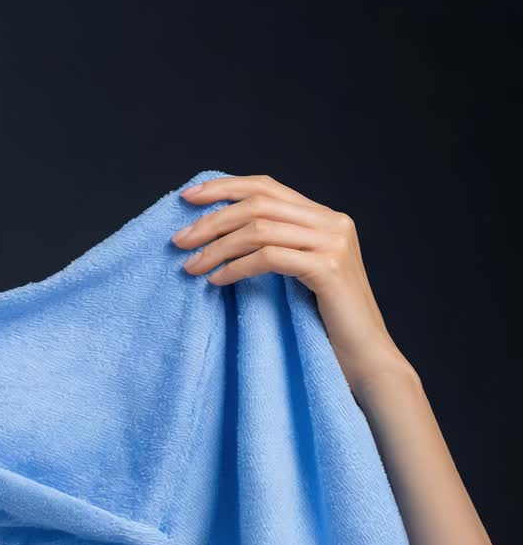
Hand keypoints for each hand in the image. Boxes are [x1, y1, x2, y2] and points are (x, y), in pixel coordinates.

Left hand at [173, 173, 414, 407]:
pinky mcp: (328, 267)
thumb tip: (213, 231)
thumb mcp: (298, 270)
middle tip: (178, 241)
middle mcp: (332, 222)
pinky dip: (236, 267)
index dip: (224, 188)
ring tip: (190, 267)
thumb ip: (274, 244)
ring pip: (259, 229)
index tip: (187, 198)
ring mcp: (333, 242)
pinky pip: (268, 257)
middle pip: (258, 204)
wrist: (366, 357)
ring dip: (217, 247)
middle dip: (211, 220)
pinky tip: (216, 281)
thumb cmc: (324, 320)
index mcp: (324, 217)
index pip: (266, 187)